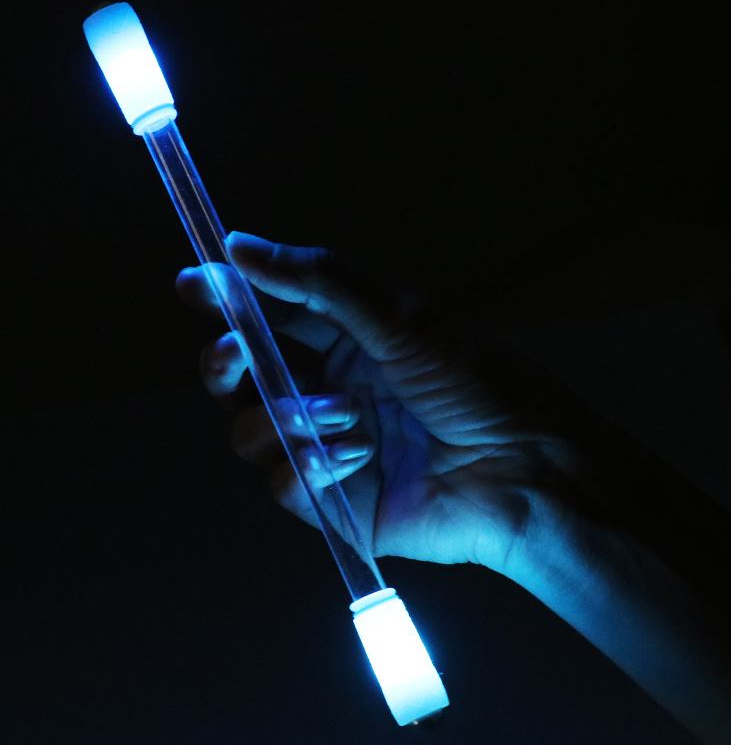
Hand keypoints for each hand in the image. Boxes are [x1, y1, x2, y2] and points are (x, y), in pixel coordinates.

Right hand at [176, 232, 589, 575]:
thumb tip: (239, 244)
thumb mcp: (400, 318)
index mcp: (348, 342)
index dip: (229, 299)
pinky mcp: (335, 501)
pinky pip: (284, 483)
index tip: (194, 283)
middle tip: (234, 351)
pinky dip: (309, 468)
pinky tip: (356, 456)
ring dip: (284, 418)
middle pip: (245, 378)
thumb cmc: (473, 382)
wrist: (522, 467)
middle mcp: (330, 391)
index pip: (271, 315)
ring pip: (253, 431)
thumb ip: (319, 282)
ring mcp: (329, 448)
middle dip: (228, 362)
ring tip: (342, 414)